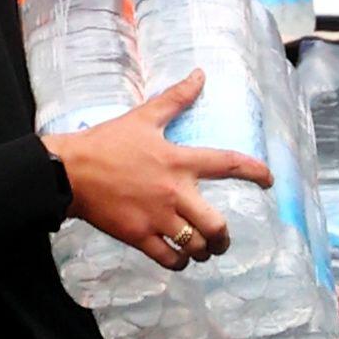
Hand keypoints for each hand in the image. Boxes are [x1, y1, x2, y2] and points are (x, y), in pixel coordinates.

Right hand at [46, 71, 272, 270]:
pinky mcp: (138, 236)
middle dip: (223, 238)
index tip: (269, 181)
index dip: (255, 172)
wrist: (68, 171)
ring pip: (195, 246)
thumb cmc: (106, 143)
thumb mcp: (144, 117)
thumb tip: (200, 75)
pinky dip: (178, 263)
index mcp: (179, 161)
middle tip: (221, 240)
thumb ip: (176, 99)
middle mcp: (174, 192)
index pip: (228, 164)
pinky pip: (169, 259)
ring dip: (202, 251)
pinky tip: (177, 259)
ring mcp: (157, 217)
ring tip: (199, 250)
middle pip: (216, 225)